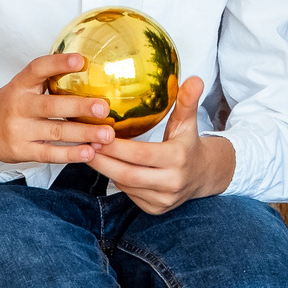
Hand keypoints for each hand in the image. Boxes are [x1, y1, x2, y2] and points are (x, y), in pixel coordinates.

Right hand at [0, 54, 117, 169]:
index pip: (37, 69)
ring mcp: (18, 131)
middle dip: (80, 107)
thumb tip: (88, 69)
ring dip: (84, 134)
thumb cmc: (9, 105)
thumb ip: (47, 81)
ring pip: (55, 132)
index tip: (81, 60)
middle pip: (51, 106)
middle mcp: (18, 106)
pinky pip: (49, 154)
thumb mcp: (21, 87)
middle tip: (104, 107)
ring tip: (107, 135)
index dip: (58, 63)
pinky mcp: (21, 151)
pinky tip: (90, 152)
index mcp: (19, 85)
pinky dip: (71, 154)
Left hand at [90, 77, 234, 214]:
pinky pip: (129, 194)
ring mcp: (163, 200)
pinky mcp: (155, 209)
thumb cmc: (188, 143)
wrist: (203, 175)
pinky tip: (107, 166)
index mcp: (178, 158)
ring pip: (125, 186)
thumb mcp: (188, 121)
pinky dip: (116, 180)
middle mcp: (171, 182)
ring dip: (105, 170)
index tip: (97, 134)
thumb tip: (194, 78)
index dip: (116, 147)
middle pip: (128, 174)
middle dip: (103, 160)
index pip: (141, 154)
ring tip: (89, 152)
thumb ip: (188, 100)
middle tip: (84, 144)